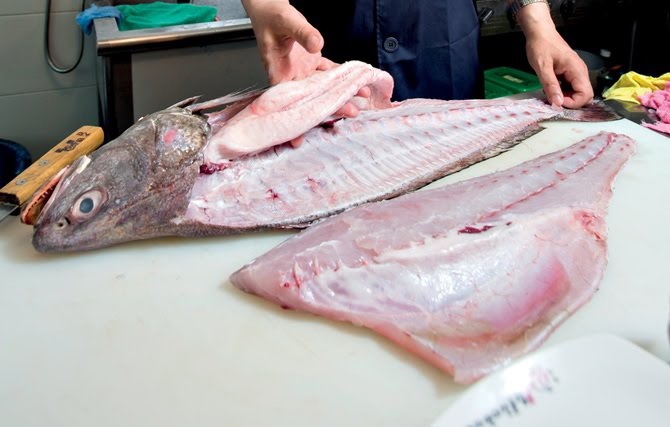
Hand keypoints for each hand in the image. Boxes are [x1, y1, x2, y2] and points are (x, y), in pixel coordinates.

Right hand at [241, 0, 370, 146]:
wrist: (269, 7)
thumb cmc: (270, 16)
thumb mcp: (286, 21)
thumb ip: (302, 32)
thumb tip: (317, 44)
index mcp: (278, 72)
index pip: (286, 102)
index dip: (292, 121)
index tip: (298, 137)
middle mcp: (291, 76)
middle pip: (310, 99)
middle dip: (329, 108)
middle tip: (349, 113)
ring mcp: (302, 71)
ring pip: (323, 89)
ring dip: (340, 95)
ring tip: (359, 101)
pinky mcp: (311, 62)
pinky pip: (329, 73)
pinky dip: (343, 79)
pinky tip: (358, 83)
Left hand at [517, 3, 592, 107]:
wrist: (540, 33)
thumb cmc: (541, 46)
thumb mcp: (542, 67)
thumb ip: (551, 86)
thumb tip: (557, 103)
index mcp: (577, 69)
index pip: (586, 94)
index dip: (573, 103)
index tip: (557, 101)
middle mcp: (580, 71)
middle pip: (585, 96)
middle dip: (570, 102)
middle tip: (553, 99)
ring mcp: (576, 72)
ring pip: (578, 93)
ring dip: (565, 98)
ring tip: (550, 92)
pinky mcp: (570, 73)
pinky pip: (571, 88)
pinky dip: (562, 92)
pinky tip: (551, 88)